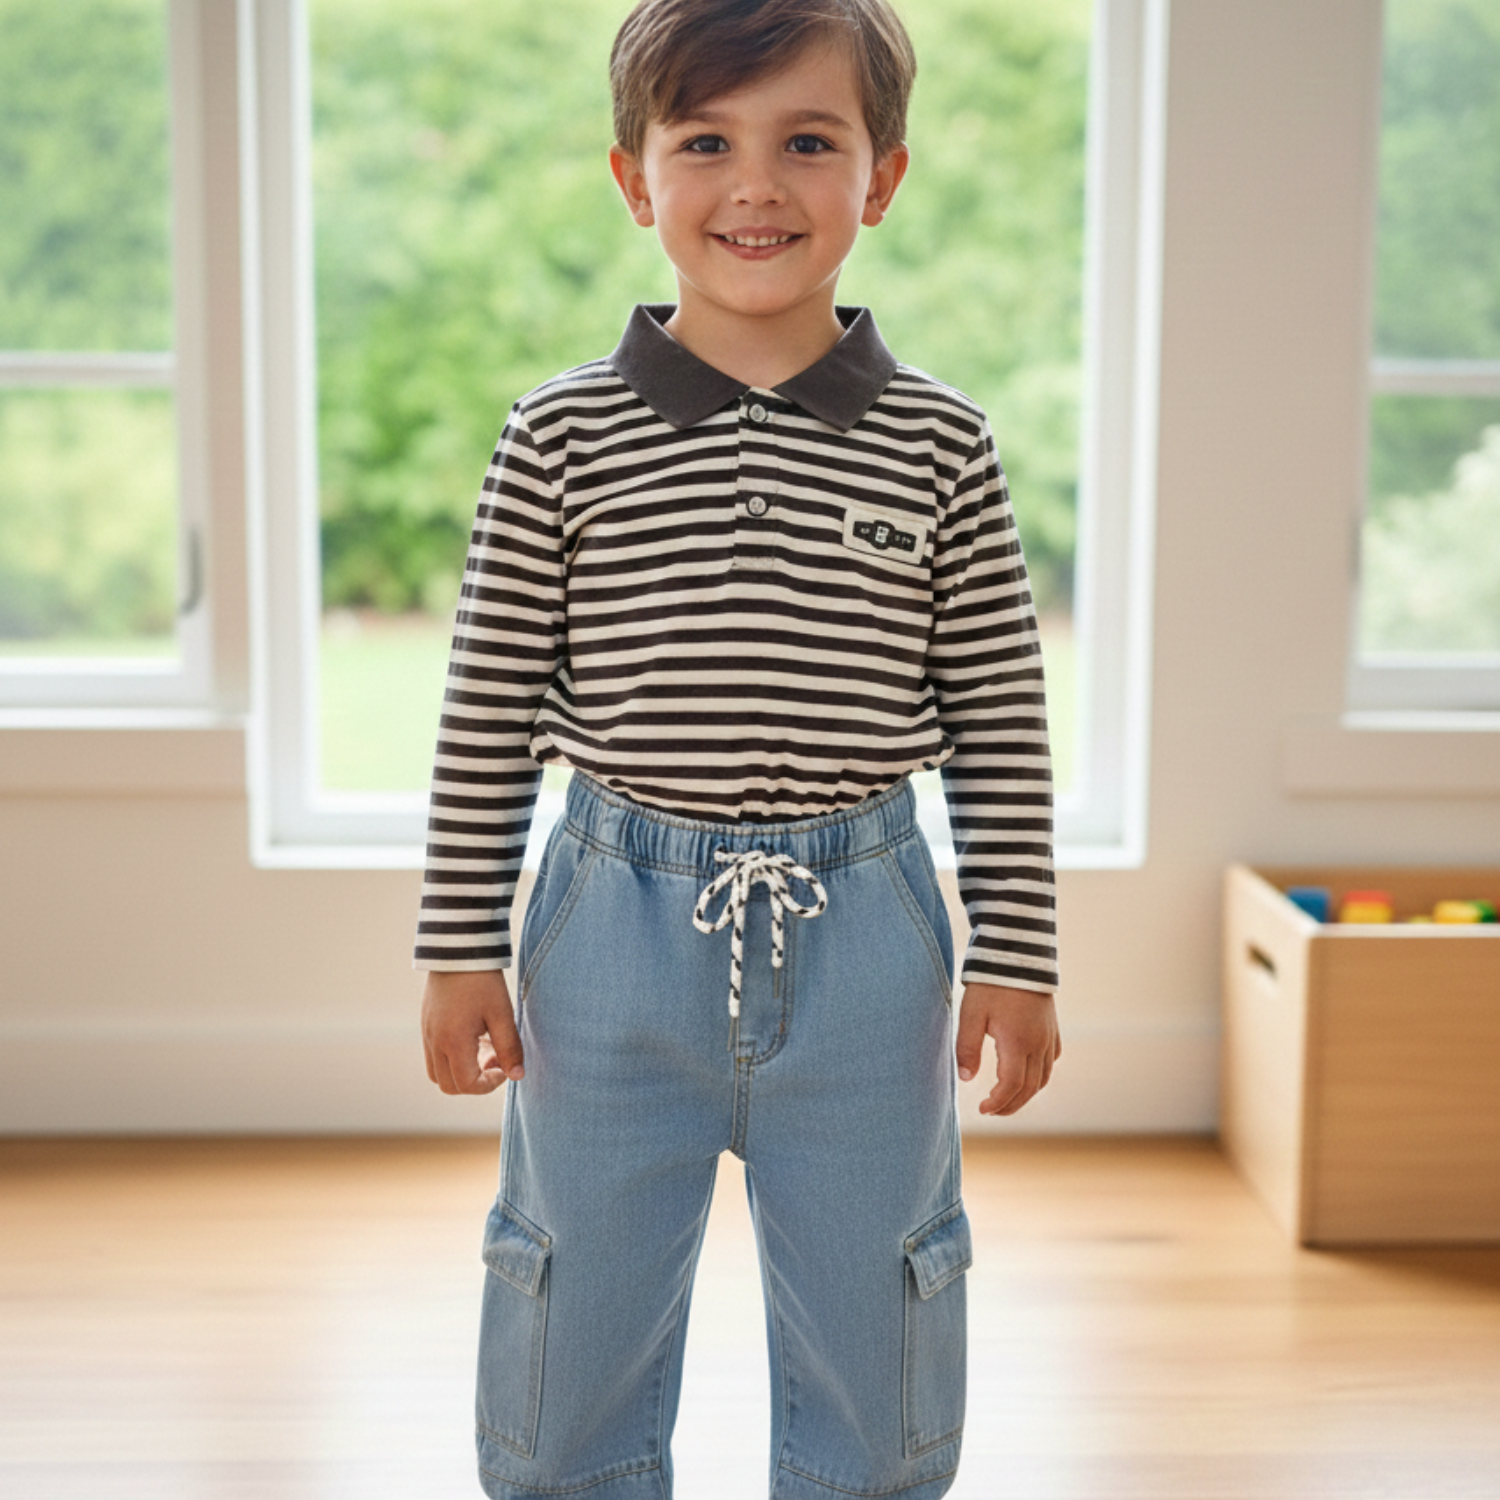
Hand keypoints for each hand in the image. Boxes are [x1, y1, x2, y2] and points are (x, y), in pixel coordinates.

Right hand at [421, 969, 524, 1094]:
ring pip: (437, 1074)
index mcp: (453, 1041)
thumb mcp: (502, 1013)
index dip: (489, 1085)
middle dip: (474, 1082)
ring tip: (484, 1048)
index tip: (505, 1068)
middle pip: (448, 1086)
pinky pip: (434, 1057)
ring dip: (461, 1072)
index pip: (466, 1084)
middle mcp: (434, 1042)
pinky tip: (473, 1037)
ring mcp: (426, 1034)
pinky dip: (452, 1058)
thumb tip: (517, 1076)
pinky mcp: (426, 1025)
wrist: (458, 950)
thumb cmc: (482, 981)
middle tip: (495, 1059)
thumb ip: (510, 1048)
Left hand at [955, 983, 1060, 1116]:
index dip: (998, 1103)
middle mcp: (1038, 1044)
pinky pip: (1051, 1061)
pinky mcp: (1052, 1028)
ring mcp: (1049, 1036)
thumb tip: (965, 1079)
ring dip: (1026, 1094)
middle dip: (1011, 1105)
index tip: (982, 1109)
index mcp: (1017, 1043)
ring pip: (1043, 1078)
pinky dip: (1039, 1076)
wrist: (1018, 954)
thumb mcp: (971, 1014)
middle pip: (1030, 1088)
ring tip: (1006, 1100)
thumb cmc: (991, 984)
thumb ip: (967, 1048)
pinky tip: (1026, 1074)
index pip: (1012, 1086)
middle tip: (991, 1111)